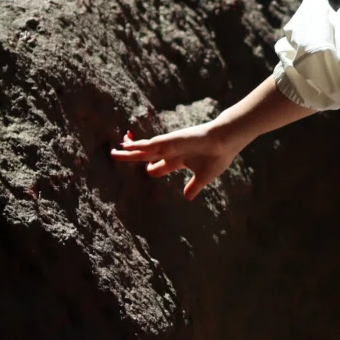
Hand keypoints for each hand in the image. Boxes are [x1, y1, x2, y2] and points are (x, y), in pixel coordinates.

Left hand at [111, 121, 238, 200]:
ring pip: (143, 149)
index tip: (148, 170)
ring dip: (128, 150)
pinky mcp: (170, 141)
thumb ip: (193, 187)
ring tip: (113, 152)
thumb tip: (187, 198)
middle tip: (116, 156)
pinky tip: (126, 146)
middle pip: (146, 155)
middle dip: (131, 157)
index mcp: (179, 160)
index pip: (159, 166)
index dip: (152, 169)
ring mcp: (169, 145)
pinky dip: (138, 145)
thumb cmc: (217, 157)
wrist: (225, 142)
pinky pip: (150, 144)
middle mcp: (171, 151)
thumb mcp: (204, 177)